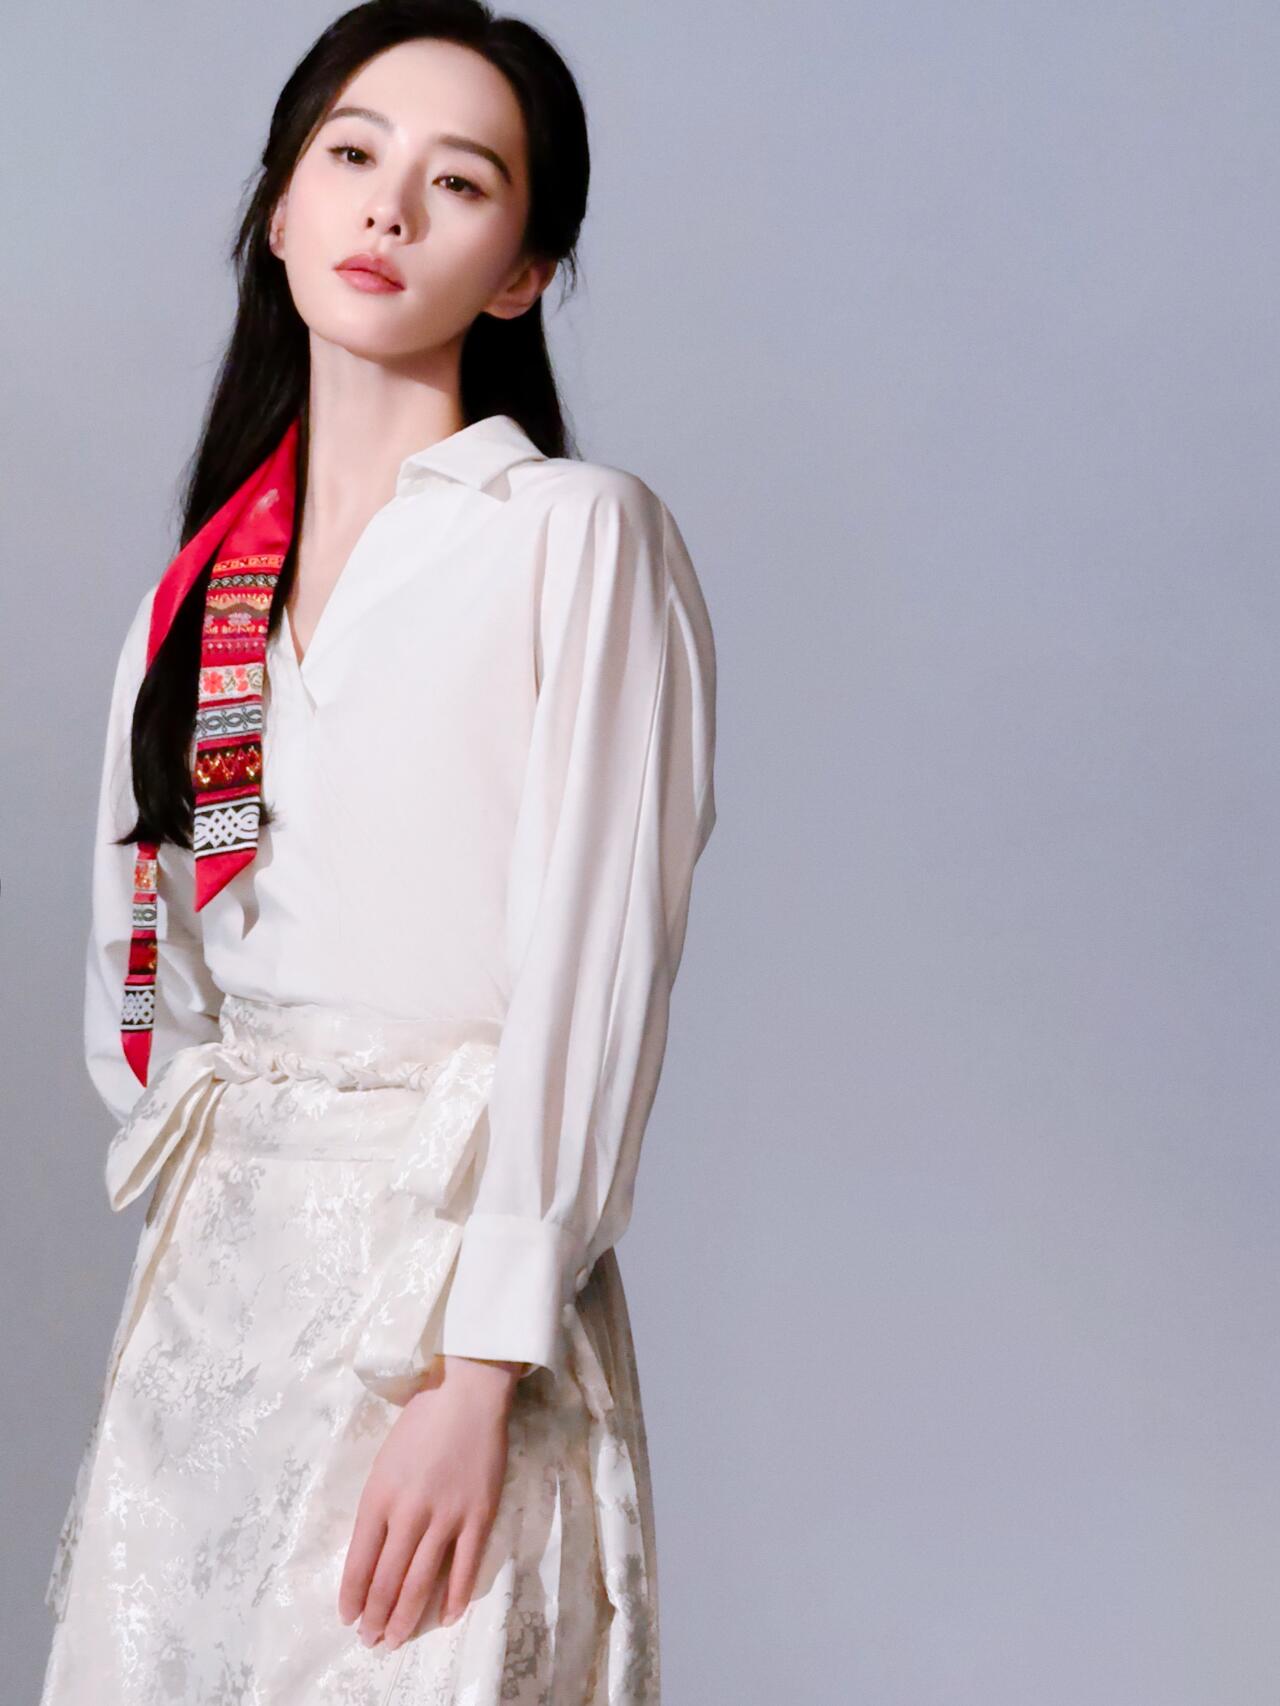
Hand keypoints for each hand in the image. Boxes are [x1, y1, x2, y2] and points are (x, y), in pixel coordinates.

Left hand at [339, 1354, 522, 1647]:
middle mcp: (409, 1512)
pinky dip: (453, 1598)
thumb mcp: (385, 1463)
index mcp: (379, 1496)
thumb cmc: (421, 1423)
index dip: (352, 1598)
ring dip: (405, 1617)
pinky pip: (465, 1568)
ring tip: (395, 1640)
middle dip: (375, 1618)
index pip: (358, 1563)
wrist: (468, 1395)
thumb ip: (379, 1507)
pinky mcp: (479, 1516)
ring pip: (421, 1582)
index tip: (348, 1619)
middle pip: (387, 1580)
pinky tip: (443, 1618)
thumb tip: (373, 1554)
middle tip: (370, 1641)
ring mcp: (447, 1517)